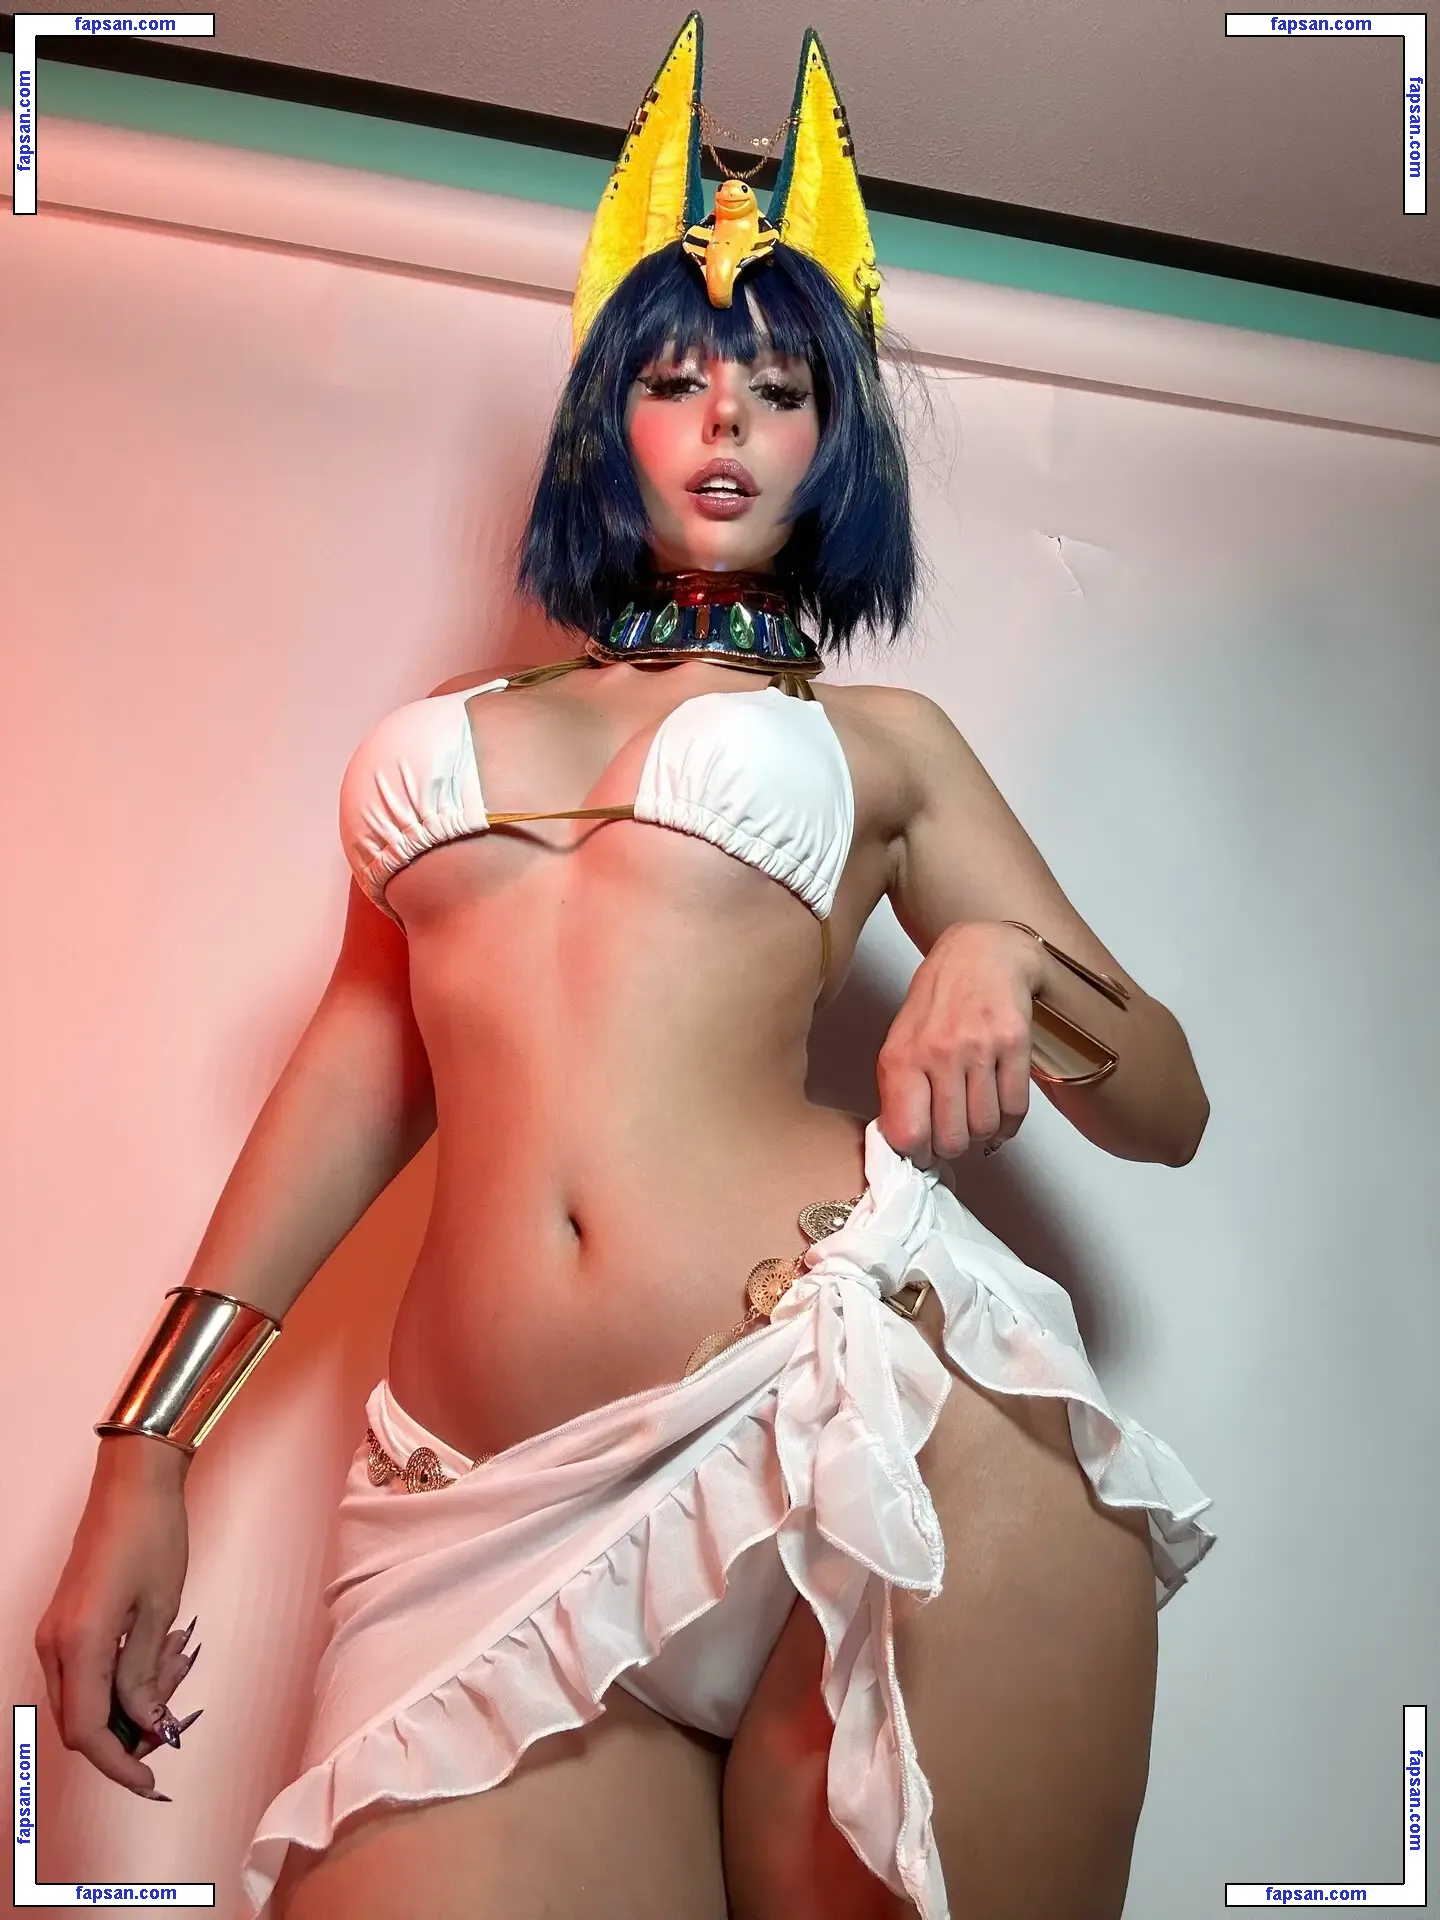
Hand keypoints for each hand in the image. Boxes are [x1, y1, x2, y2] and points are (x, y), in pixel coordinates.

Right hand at [35, 1437, 193, 1797]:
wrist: (133, 1482)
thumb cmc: (152, 1535)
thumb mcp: (161, 1608)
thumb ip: (146, 1674)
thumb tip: (146, 1724)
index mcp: (79, 1643)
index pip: (88, 1731)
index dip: (118, 1764)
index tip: (151, 1781)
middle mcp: (55, 1644)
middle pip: (83, 1721)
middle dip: (132, 1727)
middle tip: (177, 1703)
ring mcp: (55, 1633)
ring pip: (88, 1696)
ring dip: (133, 1696)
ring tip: (178, 1658)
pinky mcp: (66, 1623)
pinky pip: (89, 1670)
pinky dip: (123, 1675)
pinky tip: (162, 1648)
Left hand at [876, 920, 1043, 1165]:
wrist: (981, 953)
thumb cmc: (938, 1000)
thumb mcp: (902, 1041)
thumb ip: (900, 1091)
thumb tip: (906, 1143)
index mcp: (903, 1057)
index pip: (908, 1134)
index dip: (918, 1154)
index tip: (924, 1151)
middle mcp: (939, 1053)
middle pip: (951, 1139)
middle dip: (953, 1146)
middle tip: (952, 1134)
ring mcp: (979, 1048)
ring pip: (985, 1128)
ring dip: (981, 1134)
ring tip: (975, 1117)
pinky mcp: (1015, 1043)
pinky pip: (1016, 1110)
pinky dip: (1008, 1125)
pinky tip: (999, 1114)